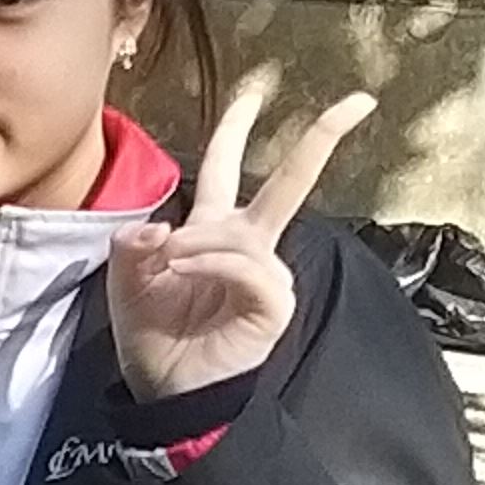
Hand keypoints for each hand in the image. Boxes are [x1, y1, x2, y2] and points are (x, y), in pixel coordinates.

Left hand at [106, 71, 371, 403]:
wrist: (167, 394)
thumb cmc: (153, 338)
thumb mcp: (127, 281)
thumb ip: (132, 244)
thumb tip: (163, 226)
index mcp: (214, 232)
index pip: (229, 168)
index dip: (238, 128)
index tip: (258, 89)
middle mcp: (249, 247)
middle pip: (289, 183)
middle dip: (320, 139)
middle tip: (356, 101)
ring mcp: (267, 275)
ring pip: (242, 233)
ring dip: (198, 241)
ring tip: (168, 264)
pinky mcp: (274, 304)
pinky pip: (248, 266)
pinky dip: (211, 263)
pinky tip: (184, 270)